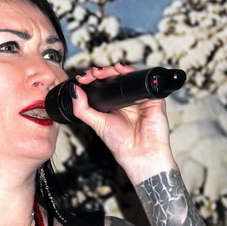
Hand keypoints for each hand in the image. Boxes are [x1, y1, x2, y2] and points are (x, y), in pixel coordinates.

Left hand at [71, 63, 177, 184]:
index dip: (92, 80)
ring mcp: (139, 97)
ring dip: (113, 70)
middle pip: (114, 78)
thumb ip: (83, 109)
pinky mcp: (152, 97)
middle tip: (90, 74)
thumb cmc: (121, 144)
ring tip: (100, 72)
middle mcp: (126, 100)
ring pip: (126, 76)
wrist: (140, 154)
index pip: (103, 86)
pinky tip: (121, 71)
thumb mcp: (97, 124)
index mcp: (113, 105)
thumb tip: (74, 91)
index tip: (81, 78)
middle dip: (101, 73)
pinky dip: (130, 73)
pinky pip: (142, 80)